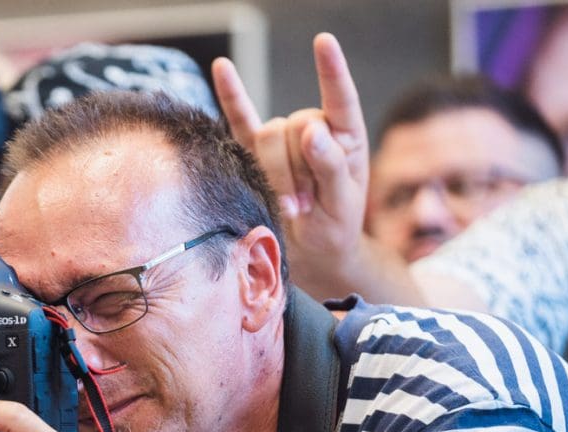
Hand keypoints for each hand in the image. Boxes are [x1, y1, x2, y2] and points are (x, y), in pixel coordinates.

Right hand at [212, 33, 368, 290]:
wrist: (311, 253)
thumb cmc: (334, 229)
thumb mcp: (342, 203)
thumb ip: (330, 166)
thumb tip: (311, 130)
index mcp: (345, 136)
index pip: (340, 97)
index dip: (331, 70)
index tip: (323, 43)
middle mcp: (315, 129)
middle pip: (292, 126)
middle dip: (294, 170)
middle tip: (303, 205)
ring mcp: (285, 140)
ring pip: (267, 136)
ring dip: (275, 175)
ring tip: (289, 205)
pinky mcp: (257, 153)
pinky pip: (241, 120)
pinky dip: (231, 95)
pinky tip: (221, 68)